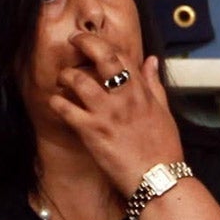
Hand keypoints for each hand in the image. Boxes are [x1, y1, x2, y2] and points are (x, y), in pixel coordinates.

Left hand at [49, 34, 183, 194]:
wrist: (157, 179)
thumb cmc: (163, 147)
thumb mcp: (164, 111)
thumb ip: (154, 84)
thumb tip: (152, 60)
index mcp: (142, 91)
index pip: (122, 55)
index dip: (105, 44)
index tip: (94, 42)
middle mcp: (124, 97)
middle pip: (102, 57)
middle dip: (85, 42)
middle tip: (73, 40)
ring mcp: (106, 113)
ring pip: (79, 80)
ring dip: (66, 75)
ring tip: (62, 78)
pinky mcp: (91, 132)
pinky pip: (67, 110)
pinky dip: (57, 102)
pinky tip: (56, 102)